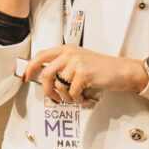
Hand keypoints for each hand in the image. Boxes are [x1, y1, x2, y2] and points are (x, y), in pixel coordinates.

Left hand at [23, 45, 144, 106]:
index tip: (25, 76)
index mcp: (66, 49)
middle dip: (48, 90)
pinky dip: (78, 100)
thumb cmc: (102, 68)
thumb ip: (65, 65)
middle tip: (54, 98)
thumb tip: (48, 79)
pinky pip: (72, 92)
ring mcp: (76, 62)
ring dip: (67, 98)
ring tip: (76, 98)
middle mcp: (69, 53)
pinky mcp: (84, 73)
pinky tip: (85, 98)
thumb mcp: (80, 61)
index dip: (31, 67)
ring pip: (59, 85)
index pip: (41, 56)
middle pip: (46, 73)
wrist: (123, 71)